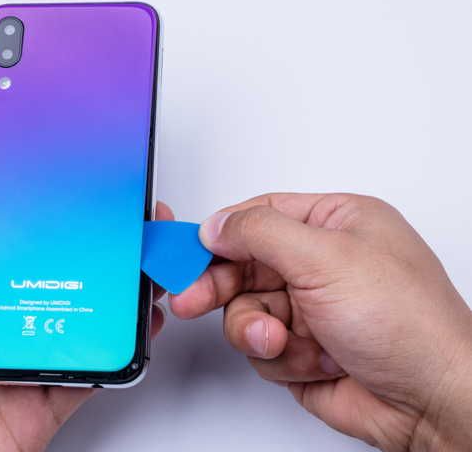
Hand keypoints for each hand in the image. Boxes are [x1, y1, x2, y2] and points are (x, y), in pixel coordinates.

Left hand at [0, 197, 170, 451]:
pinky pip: (89, 372)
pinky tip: (134, 322)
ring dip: (110, 290)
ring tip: (133, 256)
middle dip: (80, 248)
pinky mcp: (45, 402)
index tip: (45, 187)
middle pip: (47, 280)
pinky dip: (118, 350)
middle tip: (108, 217)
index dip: (21, 222)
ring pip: (79, 318)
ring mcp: (24, 363)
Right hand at [169, 193, 471, 450]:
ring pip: (245, 310)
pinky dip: (277, 357)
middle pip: (243, 265)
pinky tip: (308, 360)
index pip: (259, 216)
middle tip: (190, 299)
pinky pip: (259, 347)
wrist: (432, 401)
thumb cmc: (407, 324)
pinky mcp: (303, 349)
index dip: (219, 234)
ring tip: (279, 341)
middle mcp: (321, 263)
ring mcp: (311, 308)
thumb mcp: (325, 258)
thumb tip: (217, 224)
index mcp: (335, 224)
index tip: (184, 251)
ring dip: (255, 329)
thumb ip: (261, 232)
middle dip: (219, 287)